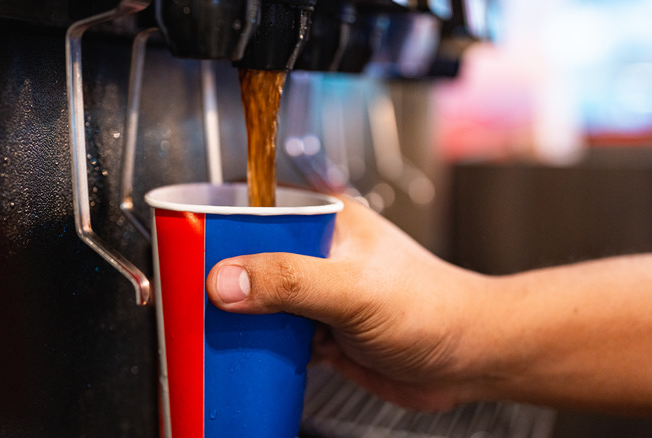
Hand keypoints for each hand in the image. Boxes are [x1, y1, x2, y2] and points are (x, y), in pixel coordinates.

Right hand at [206, 197, 489, 410]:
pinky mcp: (322, 330)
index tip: (184, 245)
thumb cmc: (432, 308)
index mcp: (324, 221)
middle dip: (221, 279)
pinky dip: (259, 346)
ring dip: (239, 317)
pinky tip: (249, 355)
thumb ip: (289, 282)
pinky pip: (275, 334)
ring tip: (212, 328)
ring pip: (259, 299)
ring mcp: (318, 293)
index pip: (255, 207)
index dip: (215, 222)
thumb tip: (226, 282)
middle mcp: (317, 253)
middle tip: (190, 296)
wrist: (467, 359)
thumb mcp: (353, 289)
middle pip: (248, 257)